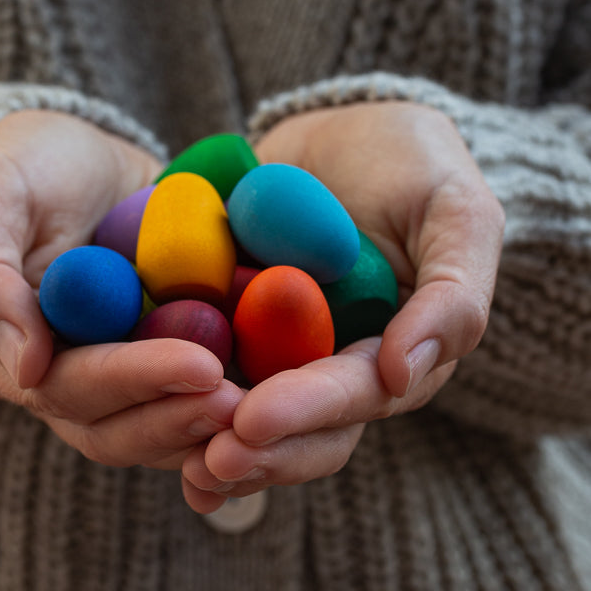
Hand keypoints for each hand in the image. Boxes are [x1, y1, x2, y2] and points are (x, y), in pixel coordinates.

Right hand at [0, 110, 242, 468]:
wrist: (90, 158)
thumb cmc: (33, 165)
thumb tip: (25, 368)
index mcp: (6, 354)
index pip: (69, 387)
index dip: (136, 380)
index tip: (201, 365)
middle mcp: (59, 381)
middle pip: (117, 427)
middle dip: (182, 417)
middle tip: (247, 401)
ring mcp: (117, 378)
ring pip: (160, 428)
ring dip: (212, 425)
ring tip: (273, 405)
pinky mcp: (163, 365)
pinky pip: (197, 398)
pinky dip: (236, 398)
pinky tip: (285, 388)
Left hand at [181, 101, 503, 511]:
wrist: (344, 128)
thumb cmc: (414, 164)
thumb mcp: (456, 213)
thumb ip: (452, 293)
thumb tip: (403, 375)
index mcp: (393, 353)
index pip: (356, 396)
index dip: (308, 413)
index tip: (254, 420)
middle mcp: (332, 366)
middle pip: (299, 429)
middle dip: (256, 450)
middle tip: (206, 460)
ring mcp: (276, 350)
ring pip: (246, 415)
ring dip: (210, 443)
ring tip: (175, 463)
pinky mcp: (227, 323)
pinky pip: (197, 365)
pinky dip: (170, 396)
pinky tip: (135, 417)